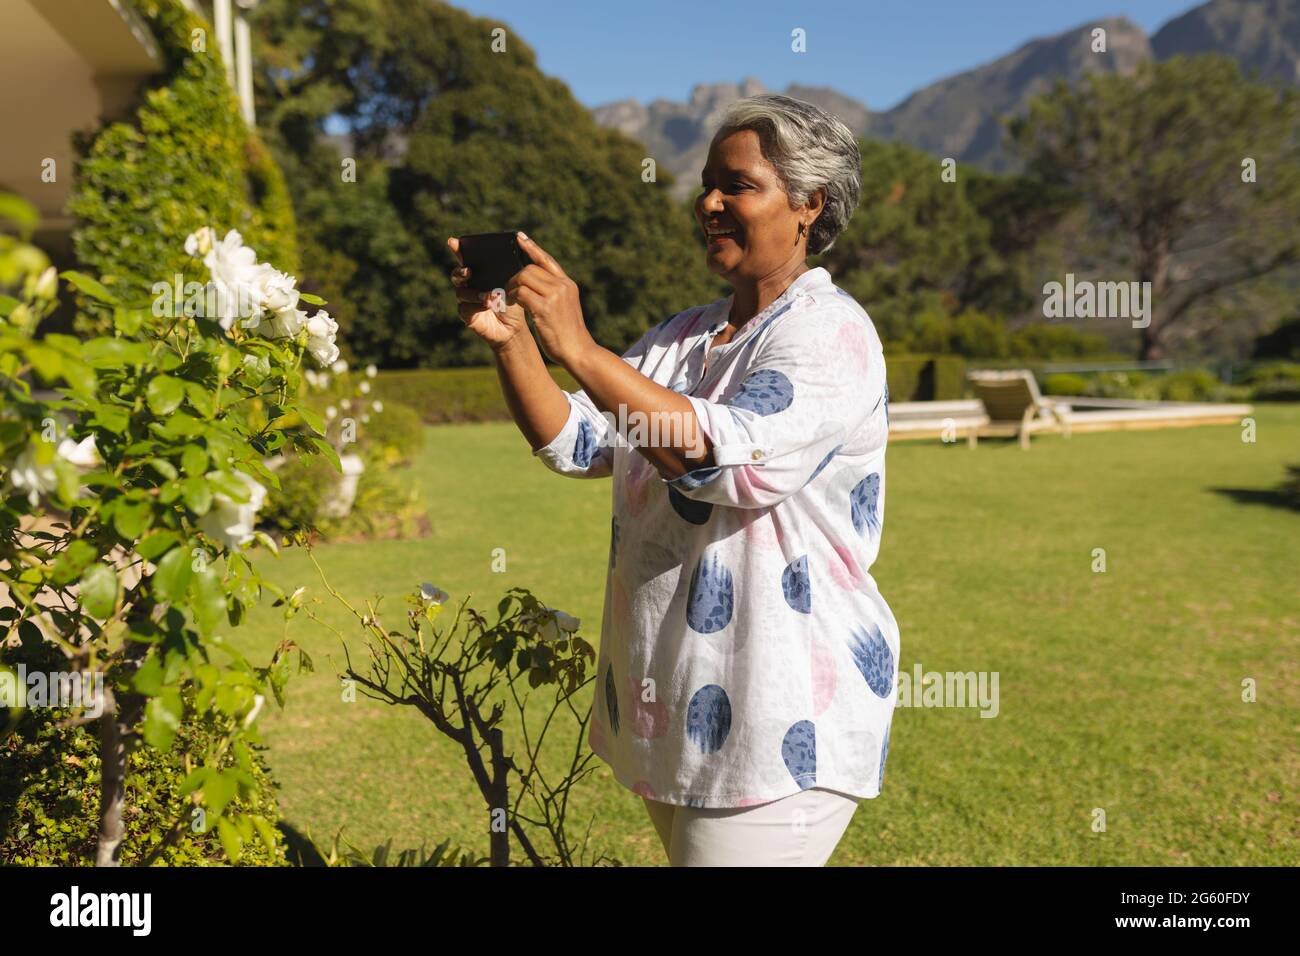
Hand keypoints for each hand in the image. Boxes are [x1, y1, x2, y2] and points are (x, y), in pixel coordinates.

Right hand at [446, 236, 527, 350]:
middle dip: (460, 271)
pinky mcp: (466, 315)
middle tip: (468, 271)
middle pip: (457, 274)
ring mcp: (465, 300)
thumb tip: (511, 252)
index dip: (457, 249)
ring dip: (474, 292)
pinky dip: (476, 305)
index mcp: (478, 273)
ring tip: (488, 295)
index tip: (453, 241)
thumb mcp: (512, 284)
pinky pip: (465, 307)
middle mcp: (468, 285)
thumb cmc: (512, 302)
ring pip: (461, 292)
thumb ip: (508, 270)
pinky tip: (488, 305)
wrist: (514, 326)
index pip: (465, 258)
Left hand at [506, 233, 594, 367]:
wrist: (579, 351)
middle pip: (530, 268)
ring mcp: (554, 296)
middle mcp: (562, 286)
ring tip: (510, 298)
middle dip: (515, 277)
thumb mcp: (565, 307)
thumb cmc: (569, 333)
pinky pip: (520, 294)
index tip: (519, 237)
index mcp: (568, 284)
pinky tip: (512, 305)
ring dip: (512, 287)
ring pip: (523, 278)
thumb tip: (534, 285)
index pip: (547, 260)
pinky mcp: (544, 308)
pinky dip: (512, 298)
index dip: (532, 247)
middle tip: (509, 289)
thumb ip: (554, 294)